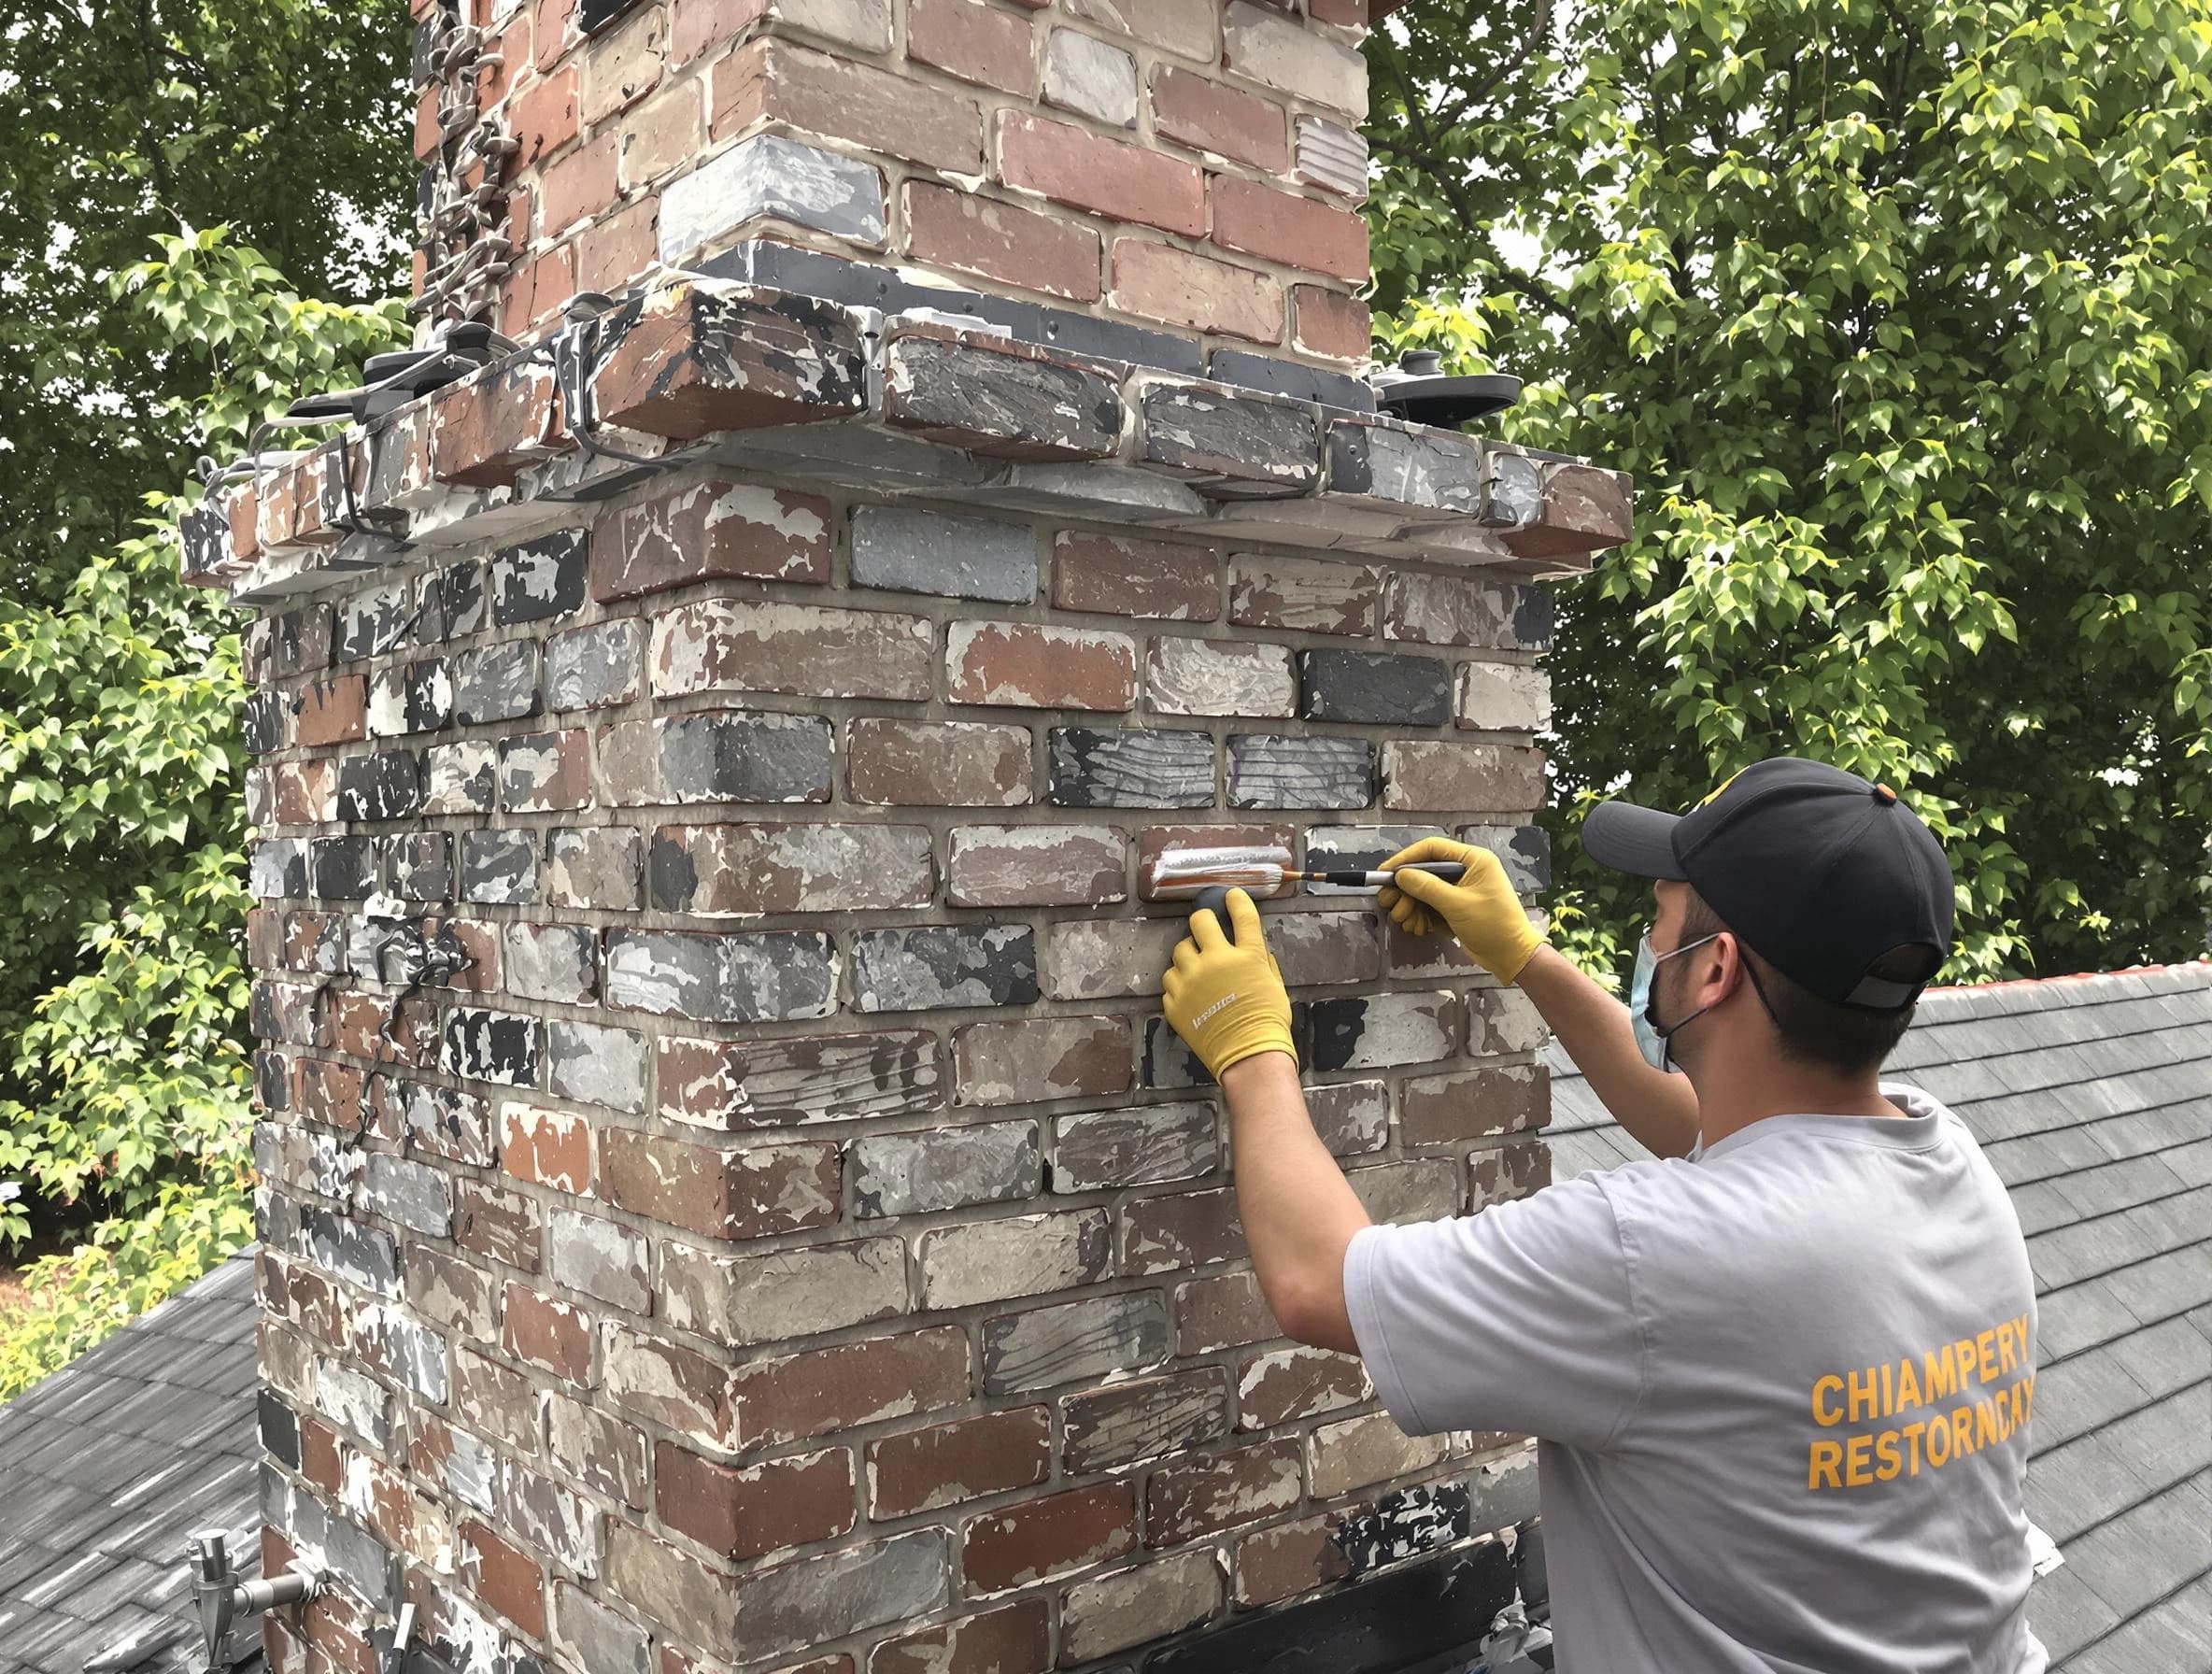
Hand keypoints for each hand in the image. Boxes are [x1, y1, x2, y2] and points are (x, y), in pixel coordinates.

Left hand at [1161, 889, 1295, 1079]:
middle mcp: (1216, 961)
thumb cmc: (1268, 1023)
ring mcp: (1192, 980)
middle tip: (1206, 931)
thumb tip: (1257, 952)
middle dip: (1203, 922)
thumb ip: (1263, 963)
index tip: (1231, 897)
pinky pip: (1169, 982)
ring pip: (1179, 952)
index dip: (1235, 900)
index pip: (1241, 913)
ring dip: (1188, 956)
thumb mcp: (1275, 985)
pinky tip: (1191, 994)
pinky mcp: (1176, 1001)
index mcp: (1248, 955)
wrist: (1249, 1056)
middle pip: (1199, 921)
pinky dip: (1179, 985)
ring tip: (1197, 970)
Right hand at [1376, 837, 1543, 981]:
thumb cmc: (1494, 926)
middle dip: (1405, 889)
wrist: (1512, 956)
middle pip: (1425, 870)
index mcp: (1474, 860)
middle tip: (1389, 902)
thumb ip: (1428, 887)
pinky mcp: (1456, 906)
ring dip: (1411, 905)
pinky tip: (1419, 927)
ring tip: (1406, 920)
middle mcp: (1466, 870)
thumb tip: (1401, 875)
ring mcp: (1460, 889)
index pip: (1432, 849)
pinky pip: (1430, 905)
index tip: (1386, 872)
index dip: (1406, 859)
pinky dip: (1421, 916)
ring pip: (1424, 890)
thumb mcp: (1458, 905)